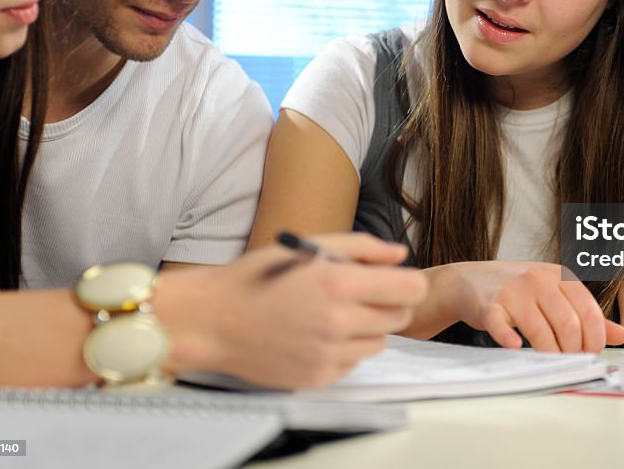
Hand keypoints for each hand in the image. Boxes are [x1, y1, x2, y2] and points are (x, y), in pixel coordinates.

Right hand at [159, 234, 427, 388]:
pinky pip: (353, 363)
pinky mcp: (317, 377)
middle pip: (400, 317)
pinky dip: (343, 350)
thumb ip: (362, 247)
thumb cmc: (258, 278)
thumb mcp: (309, 247)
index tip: (392, 281)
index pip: (411, 289)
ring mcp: (328, 354)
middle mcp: (338, 322)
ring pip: (380, 343)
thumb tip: (400, 254)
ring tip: (332, 315)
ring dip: (367, 328)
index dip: (405, 282)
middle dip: (387, 303)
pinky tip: (315, 335)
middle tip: (358, 295)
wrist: (213, 320)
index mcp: (338, 283)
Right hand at [443, 261, 623, 352]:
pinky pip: (501, 326)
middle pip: (568, 323)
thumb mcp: (553, 292)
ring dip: (551, 354)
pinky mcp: (489, 306)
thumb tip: (622, 334)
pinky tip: (516, 349)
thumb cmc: (516, 289)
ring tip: (552, 363)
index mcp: (558, 275)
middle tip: (572, 362)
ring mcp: (512, 292)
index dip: (595, 337)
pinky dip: (509, 340)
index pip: (588, 309)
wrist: (468, 280)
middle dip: (575, 350)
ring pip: (541, 330)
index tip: (591, 354)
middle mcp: (537, 279)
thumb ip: (586, 313)